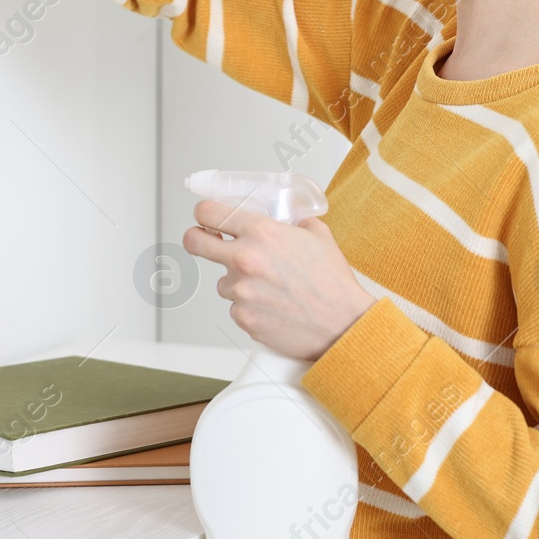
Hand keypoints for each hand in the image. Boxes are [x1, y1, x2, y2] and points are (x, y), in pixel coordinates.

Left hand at [183, 201, 374, 360]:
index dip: (204, 214)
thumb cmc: (333, 284)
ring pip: (222, 281)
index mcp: (261, 233)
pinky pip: (236, 307)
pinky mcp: (242, 317)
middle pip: (194, 242)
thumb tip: (284, 217)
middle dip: (196, 239)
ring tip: (271, 288)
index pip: (208, 212)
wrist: (344, 325)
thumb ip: (294, 221)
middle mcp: (245, 259)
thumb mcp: (318, 235)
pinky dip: (250, 306)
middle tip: (205, 242)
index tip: (206, 218)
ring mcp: (240, 290)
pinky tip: (273, 306)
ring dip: (238, 282)